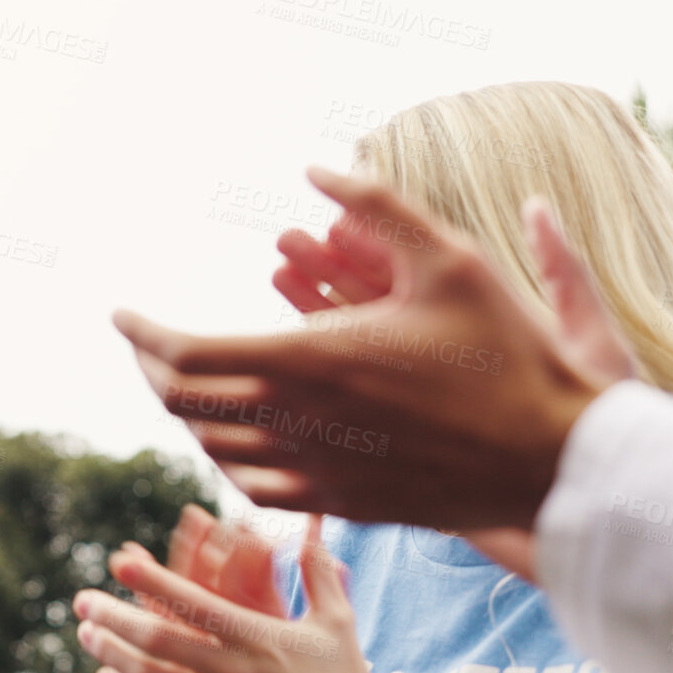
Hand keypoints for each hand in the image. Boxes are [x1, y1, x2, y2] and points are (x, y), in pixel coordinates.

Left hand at [75, 517, 381, 672]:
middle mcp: (233, 672)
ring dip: (112, 654)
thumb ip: (320, 572)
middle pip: (158, 640)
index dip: (154, 581)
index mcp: (259, 637)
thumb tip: (311, 528)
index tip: (119, 562)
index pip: (196, 602)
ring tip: (87, 634)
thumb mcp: (338, 622)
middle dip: (114, 617)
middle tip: (81, 600)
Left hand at [115, 168, 620, 532]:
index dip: (140, 335)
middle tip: (144, 343)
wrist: (552, 460)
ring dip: (188, 413)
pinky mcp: (338, 502)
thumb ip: (378, 208)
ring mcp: (314, 471)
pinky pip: (253, 486)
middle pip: (183, 405)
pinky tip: (236, 434)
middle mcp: (297, 423)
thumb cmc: (509, 354)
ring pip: (212, 449)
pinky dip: (226, 456)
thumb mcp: (451, 258)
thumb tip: (317, 170)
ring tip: (186, 381)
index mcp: (308, 360)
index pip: (184, 355)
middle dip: (150, 370)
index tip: (121, 315)